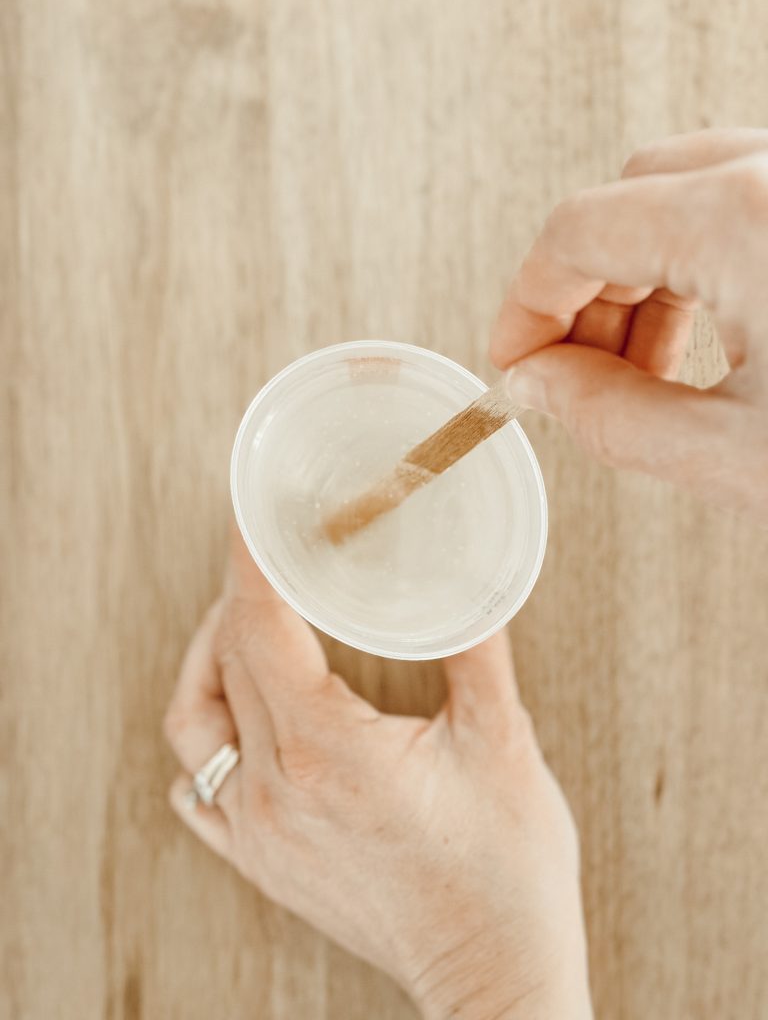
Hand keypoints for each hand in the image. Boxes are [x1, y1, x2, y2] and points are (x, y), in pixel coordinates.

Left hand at [164, 527, 592, 1019]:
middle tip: (273, 554)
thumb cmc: (507, 871)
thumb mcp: (503, 742)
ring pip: (194, 720)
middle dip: (243, 593)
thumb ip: (477, 646)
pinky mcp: (263, 861)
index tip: (252, 515)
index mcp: (328, 751)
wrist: (496, 974)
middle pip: (227, 660)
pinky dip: (205, 736)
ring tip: (248, 619)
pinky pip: (199, 787)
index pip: (261, 628)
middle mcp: (275, 790)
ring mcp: (259, 832)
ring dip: (211, 657)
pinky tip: (236, 716)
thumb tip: (468, 574)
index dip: (252, 562)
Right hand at [490, 127, 767, 516]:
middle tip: (574, 375)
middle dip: (588, 293)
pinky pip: (746, 205)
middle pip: (634, 199)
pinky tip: (708, 337)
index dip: (527, 303)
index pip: (581, 231)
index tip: (514, 360)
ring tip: (645, 371)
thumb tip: (541, 385)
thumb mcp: (740, 456)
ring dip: (645, 279)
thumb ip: (614, 417)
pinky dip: (706, 263)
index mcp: (748, 220)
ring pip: (692, 194)